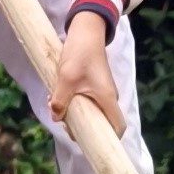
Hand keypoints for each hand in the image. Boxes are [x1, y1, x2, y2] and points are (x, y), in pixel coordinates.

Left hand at [48, 10, 123, 133]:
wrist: (85, 31)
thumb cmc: (79, 53)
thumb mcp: (66, 78)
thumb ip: (60, 100)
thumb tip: (56, 117)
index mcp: (107, 98)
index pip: (118, 127)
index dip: (107, 140)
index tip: (89, 142)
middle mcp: (109, 97)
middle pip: (103, 123)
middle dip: (84, 128)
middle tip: (66, 125)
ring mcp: (102, 91)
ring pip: (93, 112)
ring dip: (77, 115)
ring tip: (60, 110)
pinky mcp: (95, 86)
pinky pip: (88, 102)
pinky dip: (76, 104)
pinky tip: (60, 98)